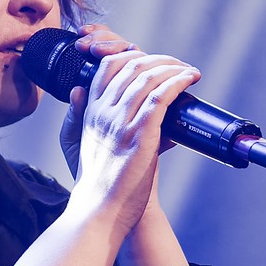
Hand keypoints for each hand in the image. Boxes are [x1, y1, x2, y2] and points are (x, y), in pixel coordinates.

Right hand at [59, 27, 201, 238]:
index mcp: (89, 112)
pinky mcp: (140, 134)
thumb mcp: (76, 144)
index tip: (152, 61)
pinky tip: (189, 79)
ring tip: (189, 71)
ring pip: (148, 77)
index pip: (107, 67)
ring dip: (174, 67)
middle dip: (159, 59)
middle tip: (178, 65)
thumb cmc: (97, 183)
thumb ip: (76, 116)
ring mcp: (121, 122)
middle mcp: (103, 112)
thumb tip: (78, 90)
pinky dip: (178, 82)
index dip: (131, 55)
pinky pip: (161, 96)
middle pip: (131, 66)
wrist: (100, 210)